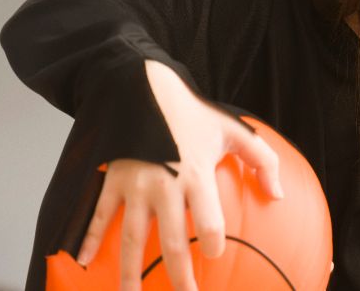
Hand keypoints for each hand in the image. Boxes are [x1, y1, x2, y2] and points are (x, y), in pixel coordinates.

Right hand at [75, 59, 283, 290]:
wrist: (146, 88)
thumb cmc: (192, 113)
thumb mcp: (232, 131)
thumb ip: (261, 161)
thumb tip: (277, 196)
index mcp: (195, 173)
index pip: (209, 222)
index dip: (214, 244)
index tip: (215, 256)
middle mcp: (163, 184)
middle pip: (172, 241)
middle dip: (179, 275)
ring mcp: (134, 185)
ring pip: (131, 238)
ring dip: (130, 272)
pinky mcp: (112, 180)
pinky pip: (99, 215)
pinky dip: (89, 239)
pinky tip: (82, 262)